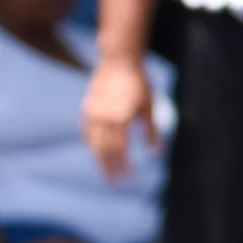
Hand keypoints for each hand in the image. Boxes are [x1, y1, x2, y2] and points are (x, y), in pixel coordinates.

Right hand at [83, 55, 157, 180]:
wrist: (119, 61)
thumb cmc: (138, 83)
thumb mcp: (149, 106)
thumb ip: (151, 131)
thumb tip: (157, 153)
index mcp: (120, 117)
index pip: (120, 148)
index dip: (123, 164)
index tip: (127, 176)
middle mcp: (104, 116)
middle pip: (104, 149)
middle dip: (109, 167)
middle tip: (114, 182)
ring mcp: (92, 112)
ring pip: (92, 142)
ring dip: (98, 159)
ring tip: (105, 171)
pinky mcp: (87, 108)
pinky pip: (86, 132)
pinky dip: (90, 144)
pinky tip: (95, 152)